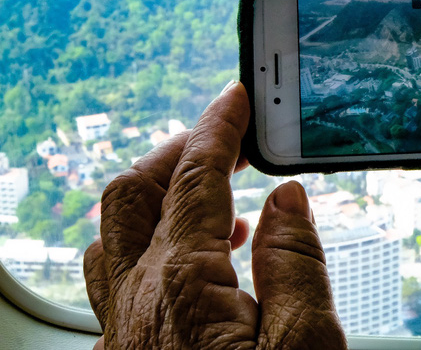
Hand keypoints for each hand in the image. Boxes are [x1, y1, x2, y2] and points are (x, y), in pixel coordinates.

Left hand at [83, 82, 345, 349]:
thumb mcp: (305, 344)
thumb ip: (296, 264)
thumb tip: (288, 199)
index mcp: (182, 283)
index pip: (196, 179)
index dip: (219, 128)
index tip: (237, 97)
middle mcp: (137, 299)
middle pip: (135, 192)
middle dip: (180, 152)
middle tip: (227, 141)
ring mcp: (122, 329)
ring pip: (114, 235)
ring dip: (160, 200)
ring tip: (216, 198)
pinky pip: (118, 279)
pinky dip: (153, 245)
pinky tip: (199, 263)